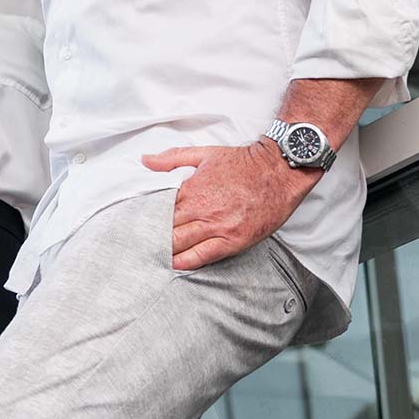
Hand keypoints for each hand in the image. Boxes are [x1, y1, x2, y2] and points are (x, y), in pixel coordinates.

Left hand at [142, 138, 318, 270]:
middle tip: (143, 244)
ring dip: (167, 250)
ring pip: (181, 244)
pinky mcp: (233, 240)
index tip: (140, 224)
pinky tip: (176, 264)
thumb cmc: (243, 163)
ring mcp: (217, 227)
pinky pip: (204, 255)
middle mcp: (201, 210)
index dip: (148, 218)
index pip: (159, 209)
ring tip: (155, 255)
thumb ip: (172, 159)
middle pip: (167, 229)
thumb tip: (146, 160)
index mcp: (192, 189)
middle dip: (154, 236)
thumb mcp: (204, 154)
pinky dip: (187, 261)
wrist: (278, 171)